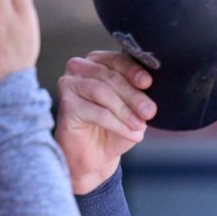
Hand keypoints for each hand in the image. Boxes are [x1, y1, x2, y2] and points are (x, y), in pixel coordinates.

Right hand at [56, 51, 155, 193]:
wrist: (96, 155)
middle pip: (110, 76)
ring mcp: (69, 85)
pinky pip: (96, 112)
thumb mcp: (133, 109)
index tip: (148, 83)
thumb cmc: (114, 127)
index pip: (117, 60)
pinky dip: (117, 124)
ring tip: (139, 125)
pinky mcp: (66, 105)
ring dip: (125, 110)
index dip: (133, 71)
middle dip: (133, 95)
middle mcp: (81, 68)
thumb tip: (151, 87)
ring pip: (101, 91)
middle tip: (149, 111)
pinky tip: (131, 133)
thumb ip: (139, 95)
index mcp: (99, 62)